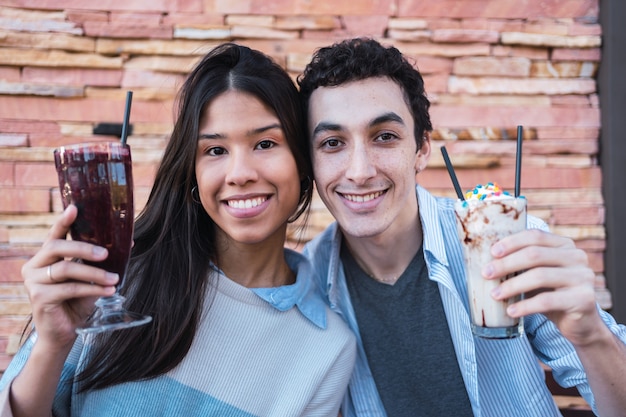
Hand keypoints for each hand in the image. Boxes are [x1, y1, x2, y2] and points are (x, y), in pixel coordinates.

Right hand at [21, 205, 118, 348]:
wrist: (64, 333)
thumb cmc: (77, 302)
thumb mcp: (91, 278)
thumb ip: (101, 261)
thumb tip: (128, 241)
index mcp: (45, 258)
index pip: (54, 235)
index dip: (64, 221)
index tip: (75, 208)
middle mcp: (34, 266)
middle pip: (57, 248)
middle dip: (85, 248)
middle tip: (106, 253)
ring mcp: (33, 282)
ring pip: (66, 269)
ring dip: (94, 273)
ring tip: (115, 278)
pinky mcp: (39, 298)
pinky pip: (69, 288)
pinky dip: (92, 289)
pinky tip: (109, 291)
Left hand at [483, 229, 603, 345]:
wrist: (579, 323)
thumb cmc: (551, 295)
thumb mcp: (537, 275)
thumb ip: (521, 265)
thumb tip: (485, 262)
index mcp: (564, 245)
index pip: (535, 236)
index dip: (512, 242)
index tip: (492, 253)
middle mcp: (577, 257)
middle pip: (535, 254)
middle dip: (506, 264)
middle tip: (486, 274)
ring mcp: (583, 277)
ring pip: (540, 276)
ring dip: (512, 285)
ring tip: (494, 295)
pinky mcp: (583, 299)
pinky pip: (547, 301)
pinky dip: (525, 306)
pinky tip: (511, 311)